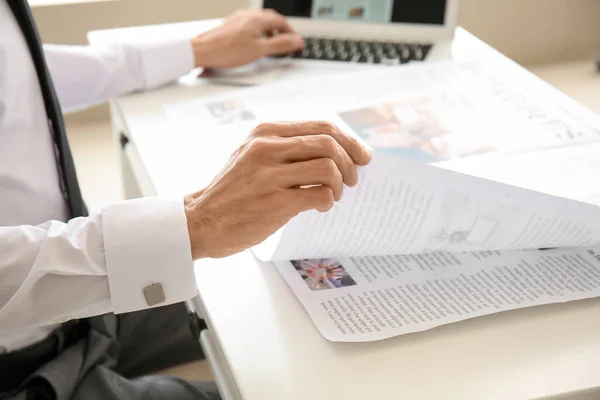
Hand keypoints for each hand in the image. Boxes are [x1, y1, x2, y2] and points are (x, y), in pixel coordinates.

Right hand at [184, 121, 370, 258]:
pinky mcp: (275, 202)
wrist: (201, 220)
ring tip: (333, 195)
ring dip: (340, 184)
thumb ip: (285, 148)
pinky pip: (320, 194)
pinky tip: (320, 206)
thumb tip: (333, 151)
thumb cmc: (232, 191)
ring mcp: (270, 175)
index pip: (321, 126)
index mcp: (265, 132)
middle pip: (330, 143)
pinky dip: (328, 201)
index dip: (349, 140)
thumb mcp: (252, 155)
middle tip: (352, 179)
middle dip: (351, 162)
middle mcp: (267, 148)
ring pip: (329, 167)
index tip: (362, 155)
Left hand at [191, 9, 303, 68]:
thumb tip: (296, 41)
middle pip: (271, 19)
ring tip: (273, 42)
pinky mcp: (231, 25)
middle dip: (282, 29)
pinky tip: (255, 41)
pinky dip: (259, 31)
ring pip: (260, 21)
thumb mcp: (260, 50)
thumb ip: (280, 45)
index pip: (281, 22)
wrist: (203, 51)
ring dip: (270, 30)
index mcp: (258, 19)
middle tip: (287, 40)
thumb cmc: (227, 50)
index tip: (296, 42)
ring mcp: (238, 19)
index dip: (291, 32)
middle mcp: (248, 15)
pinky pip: (250, 24)